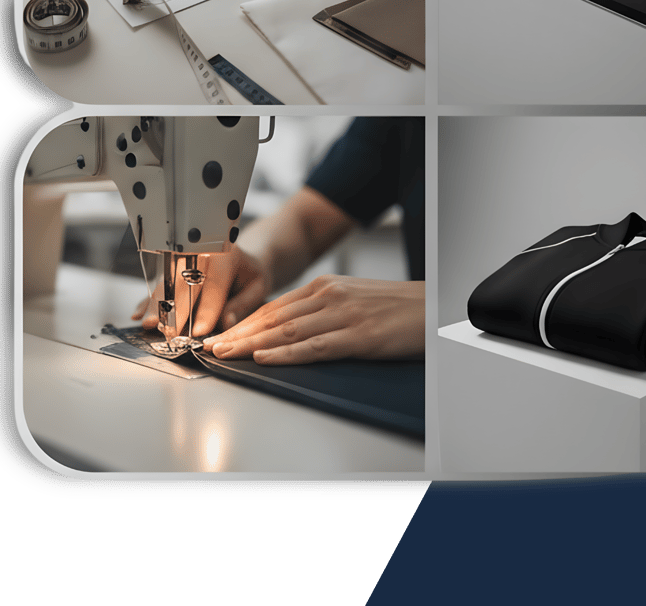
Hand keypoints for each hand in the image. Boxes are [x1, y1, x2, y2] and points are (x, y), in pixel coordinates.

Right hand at [130, 247, 271, 339]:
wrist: (242, 256)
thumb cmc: (250, 273)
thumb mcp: (258, 286)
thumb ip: (243, 305)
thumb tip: (226, 322)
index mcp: (225, 255)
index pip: (213, 285)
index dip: (206, 310)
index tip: (199, 331)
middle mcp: (200, 253)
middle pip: (184, 283)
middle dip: (174, 310)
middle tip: (168, 332)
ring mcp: (183, 259)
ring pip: (166, 284)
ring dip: (156, 306)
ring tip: (149, 324)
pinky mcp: (172, 269)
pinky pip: (158, 286)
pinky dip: (147, 301)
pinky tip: (138, 314)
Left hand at [203, 275, 423, 364]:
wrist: (436, 307)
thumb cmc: (395, 308)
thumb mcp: (351, 301)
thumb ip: (319, 312)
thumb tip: (286, 330)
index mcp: (324, 288)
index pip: (273, 307)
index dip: (242, 323)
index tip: (219, 335)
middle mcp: (328, 297)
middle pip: (273, 318)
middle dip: (238, 333)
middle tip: (210, 347)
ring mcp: (343, 315)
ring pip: (287, 331)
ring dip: (252, 344)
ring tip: (226, 353)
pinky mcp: (359, 336)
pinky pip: (315, 346)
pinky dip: (286, 353)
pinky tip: (265, 358)